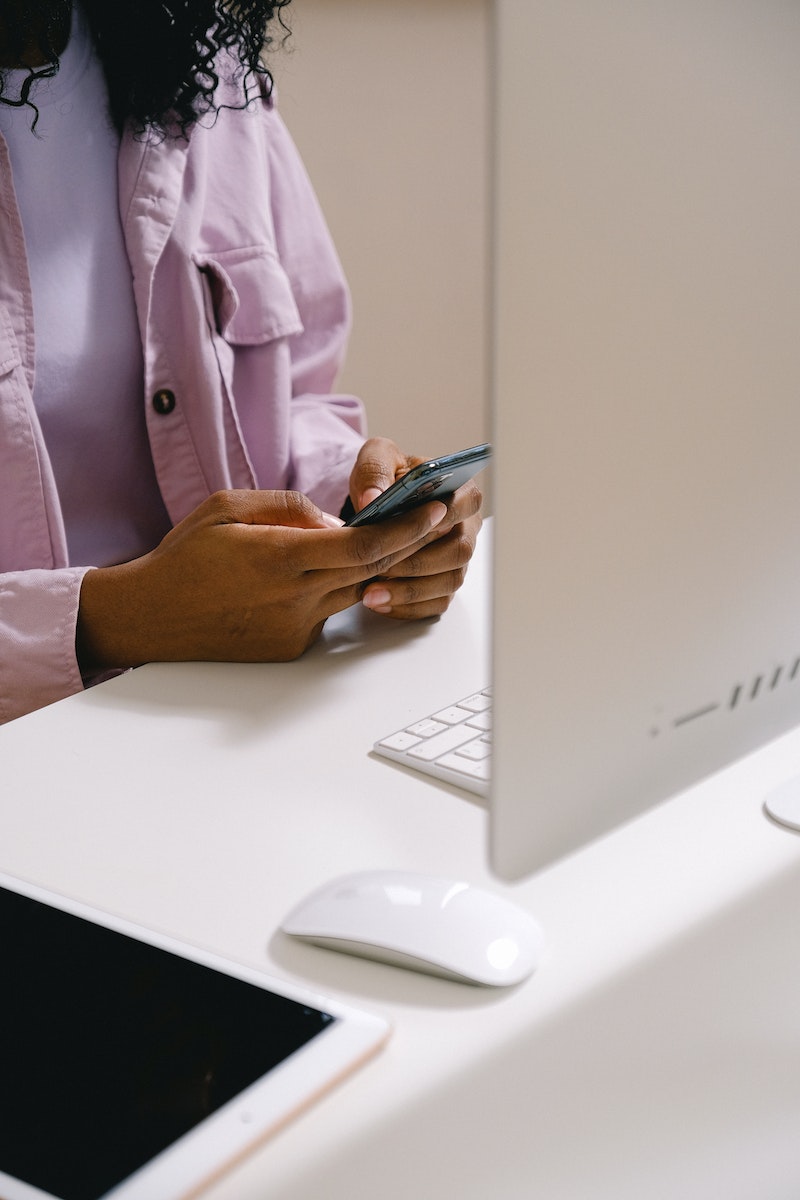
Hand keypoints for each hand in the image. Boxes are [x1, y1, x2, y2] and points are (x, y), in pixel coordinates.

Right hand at [77, 489, 448, 669]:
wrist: (150, 617)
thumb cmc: (184, 557)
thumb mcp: (230, 507)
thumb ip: (291, 507)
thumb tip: (338, 521)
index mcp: (279, 557)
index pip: (363, 545)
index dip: (405, 528)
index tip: (433, 510)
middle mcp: (293, 598)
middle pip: (371, 571)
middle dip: (405, 545)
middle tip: (429, 521)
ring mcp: (294, 628)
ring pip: (353, 593)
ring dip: (372, 569)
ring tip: (383, 542)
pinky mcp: (290, 647)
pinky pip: (328, 613)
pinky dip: (333, 591)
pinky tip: (318, 576)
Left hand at [350, 437, 483, 619]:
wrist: (379, 503)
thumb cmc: (386, 479)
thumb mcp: (377, 459)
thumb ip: (375, 470)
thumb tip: (373, 497)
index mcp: (460, 492)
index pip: (466, 505)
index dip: (441, 520)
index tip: (410, 530)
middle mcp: (466, 527)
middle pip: (459, 551)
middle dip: (417, 563)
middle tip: (380, 568)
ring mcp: (456, 559)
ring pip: (448, 582)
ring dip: (410, 591)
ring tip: (372, 593)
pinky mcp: (443, 584)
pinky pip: (436, 604)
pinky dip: (408, 607)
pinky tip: (380, 603)